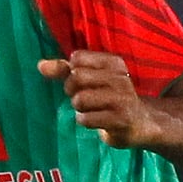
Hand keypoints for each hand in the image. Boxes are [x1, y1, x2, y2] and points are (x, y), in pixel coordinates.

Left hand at [37, 50, 153, 148]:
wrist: (142, 123)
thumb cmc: (109, 97)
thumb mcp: (90, 78)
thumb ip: (64, 70)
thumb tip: (40, 65)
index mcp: (114, 62)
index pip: (77, 58)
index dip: (71, 71)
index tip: (82, 81)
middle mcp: (120, 78)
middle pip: (76, 78)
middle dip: (71, 90)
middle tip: (82, 97)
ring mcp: (122, 100)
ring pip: (80, 99)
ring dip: (79, 108)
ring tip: (92, 109)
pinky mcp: (120, 120)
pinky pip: (85, 119)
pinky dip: (84, 121)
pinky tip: (97, 120)